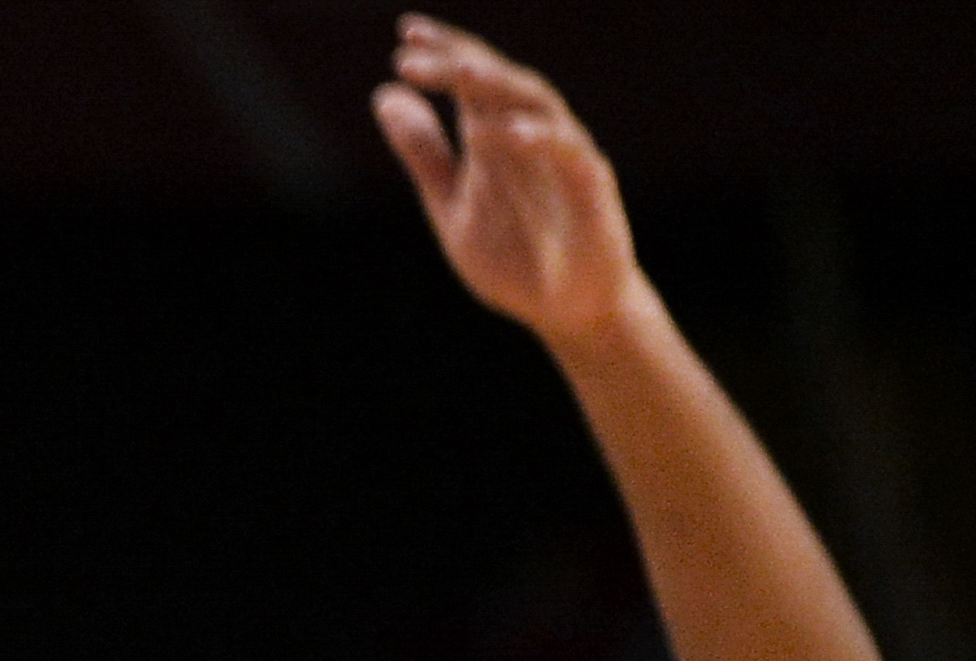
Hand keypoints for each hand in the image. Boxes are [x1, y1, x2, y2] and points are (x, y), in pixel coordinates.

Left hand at [375, 18, 643, 347]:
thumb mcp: (450, 206)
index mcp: (494, 137)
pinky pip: (569, 154)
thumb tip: (383, 94)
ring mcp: (564, 156)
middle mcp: (531, 135)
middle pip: (498, 81)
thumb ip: (423, 153)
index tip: (405, 35)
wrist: (566, 309)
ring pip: (537, 104)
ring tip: (463, 73)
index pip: (469, 81)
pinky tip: (506, 132)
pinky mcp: (592, 188)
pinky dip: (540, 139)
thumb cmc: (514, 256)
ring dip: (499, 87)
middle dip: (459, 62)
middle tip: (414, 52)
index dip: (442, 54)